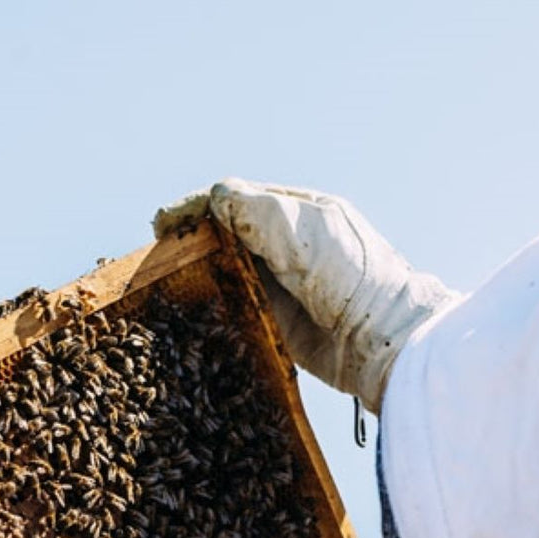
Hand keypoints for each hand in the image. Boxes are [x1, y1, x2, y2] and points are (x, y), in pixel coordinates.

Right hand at [154, 178, 458, 412]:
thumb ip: (251, 207)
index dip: (195, 207)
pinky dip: (211, 302)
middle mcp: (287, 244)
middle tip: (158, 250)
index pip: (236, 198)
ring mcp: (282, 282)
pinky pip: (235, 305)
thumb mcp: (295, 226)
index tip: (162, 222)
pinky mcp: (277, 319)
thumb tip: (212, 199)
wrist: (380, 338)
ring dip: (197, 269)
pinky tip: (189, 306)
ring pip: (227, 268)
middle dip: (191, 237)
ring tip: (163, 278)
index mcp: (296, 211)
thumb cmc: (347, 274)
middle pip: (226, 233)